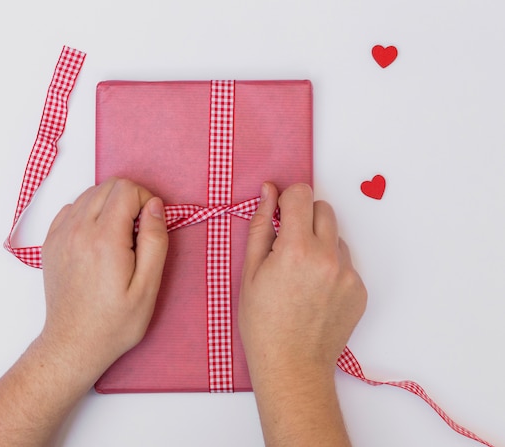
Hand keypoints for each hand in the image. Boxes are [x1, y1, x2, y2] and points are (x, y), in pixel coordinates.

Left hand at [40, 177, 168, 383]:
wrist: (73, 344)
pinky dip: (89, 213)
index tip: (151, 224)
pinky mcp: (50, 243)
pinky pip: (71, 208)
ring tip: (120, 236)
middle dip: (130, 199)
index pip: (127, 189)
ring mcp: (60, 235)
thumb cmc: (114, 323)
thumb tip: (156, 206)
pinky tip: (98, 237)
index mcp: (105, 239)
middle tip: (139, 231)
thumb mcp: (148, 287)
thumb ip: (154, 241)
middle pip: (109, 186)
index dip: (146, 200)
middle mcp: (78, 230)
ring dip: (110, 204)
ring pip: (90, 193)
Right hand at [240, 182, 366, 376]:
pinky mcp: (359, 290)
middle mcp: (328, 257)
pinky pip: (346, 262)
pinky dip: (331, 268)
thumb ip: (261, 226)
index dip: (287, 199)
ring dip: (319, 243)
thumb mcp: (250, 272)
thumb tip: (268, 192)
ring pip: (336, 237)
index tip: (280, 213)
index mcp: (297, 249)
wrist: (292, 366)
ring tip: (301, 275)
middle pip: (324, 209)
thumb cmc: (263, 323)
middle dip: (305, 217)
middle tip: (288, 244)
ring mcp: (348, 274)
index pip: (302, 194)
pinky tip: (314, 292)